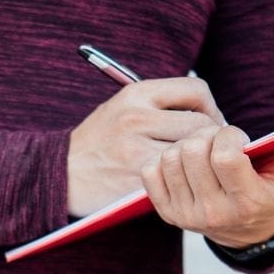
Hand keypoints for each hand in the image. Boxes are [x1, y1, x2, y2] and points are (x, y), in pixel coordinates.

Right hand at [67, 77, 224, 216]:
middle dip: (212, 140)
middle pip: (201, 124)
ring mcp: (136, 149)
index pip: (195, 89)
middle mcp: (137, 117)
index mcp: (136, 94)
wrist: (61, 174)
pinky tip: (178, 184)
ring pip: (192, 153)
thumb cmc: (98, 143)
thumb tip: (208, 113)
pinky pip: (176, 177)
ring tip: (195, 168)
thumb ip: (159, 105)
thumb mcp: (121, 109)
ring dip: (200, 163)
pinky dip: (182, 181)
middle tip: (210, 152)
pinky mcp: (135, 179)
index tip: (210, 124)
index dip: (212, 108)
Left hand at [141, 124, 273, 247]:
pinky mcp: (166, 212)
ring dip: (186, 145)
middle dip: (207, 135)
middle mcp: (213, 213)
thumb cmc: (272, 192)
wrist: (246, 230)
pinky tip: (185, 164)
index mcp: (245, 202)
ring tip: (204, 153)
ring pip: (170, 157)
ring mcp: (186, 215)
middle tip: (218, 141)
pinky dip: (164, 159)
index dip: (229, 135)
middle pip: (192, 151)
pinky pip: (150, 171)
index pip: (224, 155)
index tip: (238, 139)